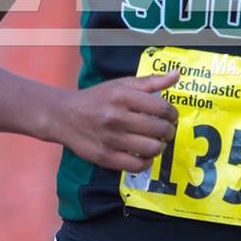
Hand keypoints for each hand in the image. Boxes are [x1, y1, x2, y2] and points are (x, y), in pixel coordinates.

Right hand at [56, 71, 179, 172]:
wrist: (63, 116)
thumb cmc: (96, 98)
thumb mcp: (121, 84)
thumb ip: (150, 81)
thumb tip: (177, 74)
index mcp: (122, 96)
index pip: (161, 107)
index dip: (172, 114)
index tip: (171, 116)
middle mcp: (117, 118)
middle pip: (159, 129)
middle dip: (169, 131)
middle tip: (166, 130)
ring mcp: (111, 140)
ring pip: (151, 149)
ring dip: (160, 146)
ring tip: (157, 142)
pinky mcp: (105, 158)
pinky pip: (137, 166)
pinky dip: (147, 162)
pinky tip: (145, 155)